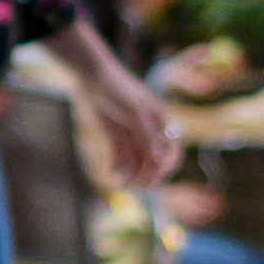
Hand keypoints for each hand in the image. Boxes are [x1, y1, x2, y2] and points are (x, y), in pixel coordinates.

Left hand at [76, 70, 177, 202]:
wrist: (91, 74)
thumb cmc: (118, 88)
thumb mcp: (134, 112)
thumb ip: (147, 136)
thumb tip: (160, 160)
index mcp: (159, 120)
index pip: (171, 149)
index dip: (167, 165)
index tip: (157, 178)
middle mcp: (148, 129)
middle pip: (153, 158)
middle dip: (148, 174)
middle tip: (139, 189)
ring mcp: (131, 132)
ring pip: (136, 160)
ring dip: (132, 174)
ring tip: (122, 185)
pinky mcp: (115, 135)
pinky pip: (120, 156)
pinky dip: (118, 165)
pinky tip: (113, 172)